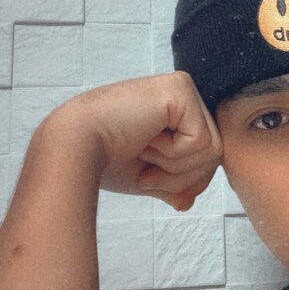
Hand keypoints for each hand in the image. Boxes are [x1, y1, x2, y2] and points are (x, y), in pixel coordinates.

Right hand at [56, 71, 220, 210]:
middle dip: (182, 177)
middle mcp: (183, 95)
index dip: (187, 179)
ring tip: (144, 152)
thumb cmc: (102, 159)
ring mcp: (184, 88)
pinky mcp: (181, 89)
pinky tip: (146, 140)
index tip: (149, 178)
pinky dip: (174, 154)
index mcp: (176, 112)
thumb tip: (187, 201)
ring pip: (213, 150)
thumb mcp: (148, 175)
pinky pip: (202, 141)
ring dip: (176, 167)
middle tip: (145, 168)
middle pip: (215, 154)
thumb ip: (174, 184)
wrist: (72, 149)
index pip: (207, 153)